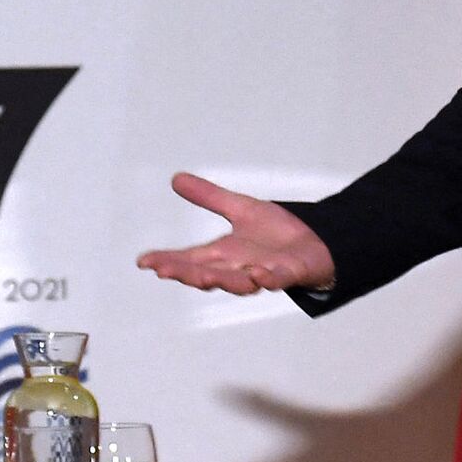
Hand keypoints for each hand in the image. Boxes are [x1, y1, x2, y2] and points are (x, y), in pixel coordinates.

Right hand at [136, 172, 336, 294]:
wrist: (317, 243)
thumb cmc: (278, 234)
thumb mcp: (239, 208)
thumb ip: (209, 197)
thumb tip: (177, 179)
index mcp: (225, 255)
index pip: (190, 259)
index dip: (168, 260)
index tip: (144, 261)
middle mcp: (240, 268)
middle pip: (208, 274)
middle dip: (186, 274)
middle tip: (165, 270)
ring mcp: (264, 273)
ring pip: (239, 282)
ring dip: (224, 281)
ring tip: (205, 277)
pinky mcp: (289, 273)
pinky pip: (277, 279)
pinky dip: (268, 279)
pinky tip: (258, 275)